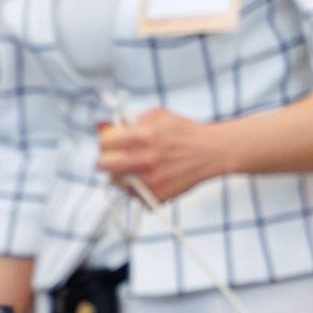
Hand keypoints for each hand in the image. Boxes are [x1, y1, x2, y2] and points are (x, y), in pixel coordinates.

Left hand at [96, 108, 230, 203]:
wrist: (212, 152)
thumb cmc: (184, 133)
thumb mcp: (158, 116)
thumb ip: (128, 120)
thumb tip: (100, 125)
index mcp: (144, 136)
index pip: (104, 142)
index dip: (104, 142)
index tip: (107, 144)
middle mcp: (145, 159)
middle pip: (102, 165)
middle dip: (104, 160)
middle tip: (110, 159)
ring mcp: (150, 180)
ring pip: (115, 181)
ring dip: (120, 174)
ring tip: (134, 168)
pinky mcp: (155, 195)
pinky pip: (131, 194)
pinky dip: (135, 187)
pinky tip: (147, 177)